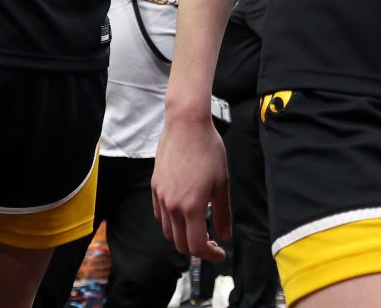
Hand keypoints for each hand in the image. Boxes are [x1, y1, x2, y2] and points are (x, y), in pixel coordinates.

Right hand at [151, 114, 230, 260]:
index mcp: (192, 206)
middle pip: (180, 243)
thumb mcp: (222, 183)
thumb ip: (223, 214)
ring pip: (168, 231)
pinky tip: (184, 212)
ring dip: (183, 236)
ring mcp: (161, 196)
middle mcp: (172, 205)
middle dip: (197, 249)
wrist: (186, 124)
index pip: (197, 246)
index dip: (210, 255)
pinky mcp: (155, 186)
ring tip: (199, 227)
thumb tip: (226, 237)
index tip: (220, 252)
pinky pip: (160, 215)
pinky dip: (171, 222)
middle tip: (212, 241)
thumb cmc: (208, 149)